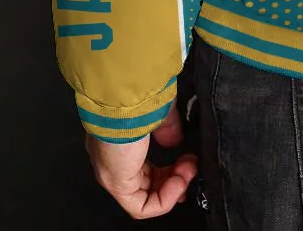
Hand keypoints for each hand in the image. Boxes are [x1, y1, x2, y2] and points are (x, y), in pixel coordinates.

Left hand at [86, 101, 197, 218]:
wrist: (122, 97)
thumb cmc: (137, 96)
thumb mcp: (160, 110)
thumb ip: (168, 127)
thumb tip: (175, 141)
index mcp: (119, 137)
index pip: (142, 164)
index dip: (167, 169)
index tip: (186, 163)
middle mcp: (112, 158)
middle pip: (144, 182)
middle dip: (173, 180)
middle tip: (190, 170)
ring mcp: (112, 173)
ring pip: (143, 196)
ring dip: (173, 188)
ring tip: (188, 172)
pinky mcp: (116, 184)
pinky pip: (141, 206)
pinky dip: (165, 200)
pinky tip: (180, 183)